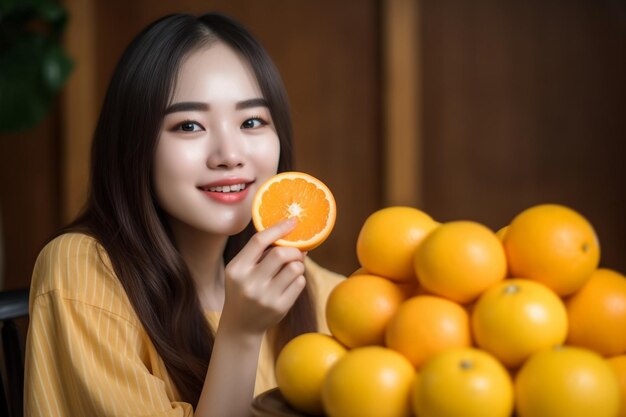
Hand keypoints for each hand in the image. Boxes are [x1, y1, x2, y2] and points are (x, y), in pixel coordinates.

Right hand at [221, 218, 306, 335]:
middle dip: (294, 250)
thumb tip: (292, 235)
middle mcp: (249, 283)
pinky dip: (298, 279)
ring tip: (291, 270)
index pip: (259, 241)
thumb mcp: (241, 270)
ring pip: (295, 268)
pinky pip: (300, 283)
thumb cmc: (243, 289)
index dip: (278, 228)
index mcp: (237, 269)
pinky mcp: (280, 308)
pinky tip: (289, 284)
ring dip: (298, 265)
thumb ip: (260, 253)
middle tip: (297, 252)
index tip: (293, 221)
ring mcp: (265, 297)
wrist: (240, 325)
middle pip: (281, 254)